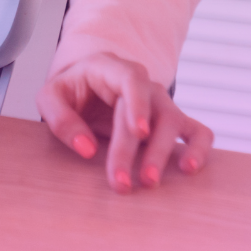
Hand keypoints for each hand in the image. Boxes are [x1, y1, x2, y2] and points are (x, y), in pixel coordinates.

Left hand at [37, 52, 211, 192]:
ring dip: (164, 154)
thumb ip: (61, 119)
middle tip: (125, 181)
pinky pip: (198, 131)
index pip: (131, 80)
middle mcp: (142, 84)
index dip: (138, 105)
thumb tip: (87, 148)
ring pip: (174, 122)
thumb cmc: (70, 91)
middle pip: (152, 111)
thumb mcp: (51, 97)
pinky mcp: (172, 121)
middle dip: (140, 149)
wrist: (85, 88)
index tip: (138, 133)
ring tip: (149, 181)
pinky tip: (190, 167)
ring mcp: (160, 102)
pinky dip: (199, 148)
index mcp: (110, 68)